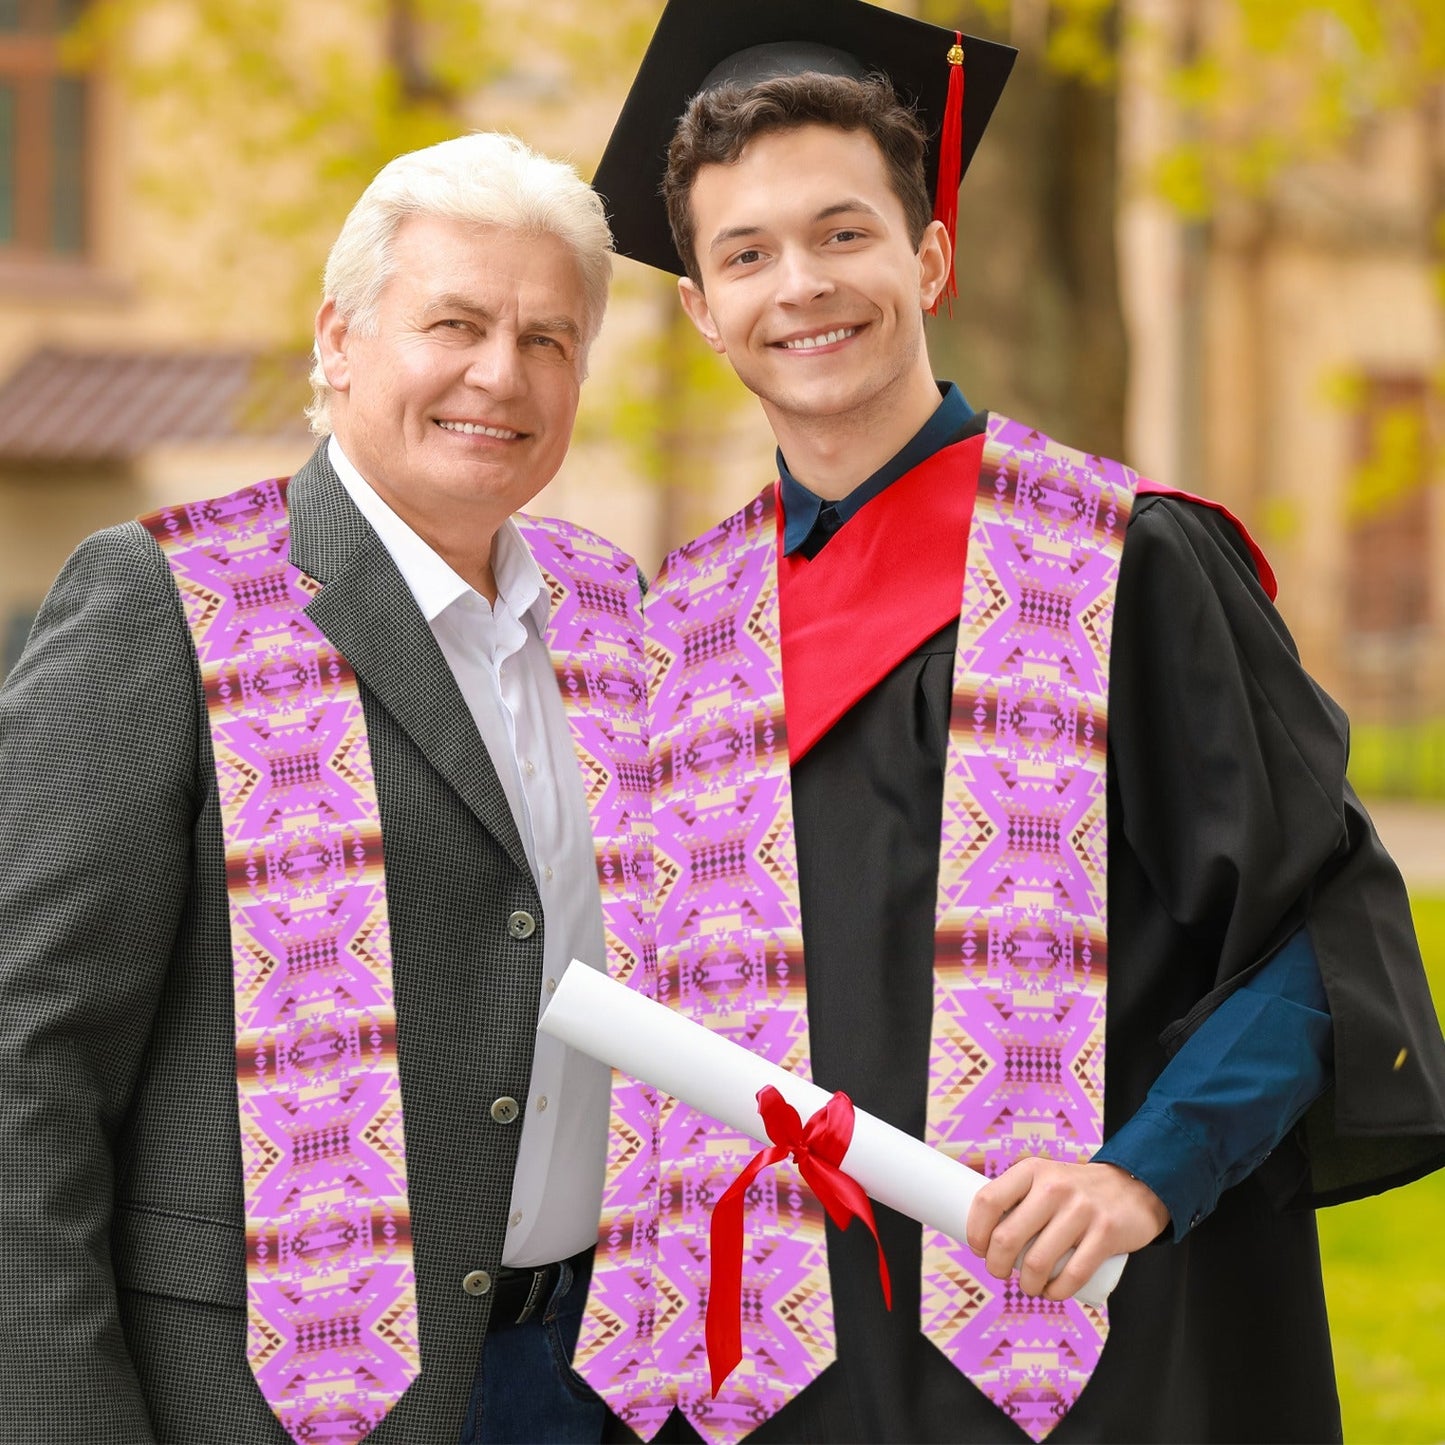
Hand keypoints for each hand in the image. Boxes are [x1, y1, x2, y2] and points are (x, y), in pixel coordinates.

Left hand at [965, 1157, 1169, 1300]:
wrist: (1132, 1187)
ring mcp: (1081, 1209)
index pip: (988, 1201)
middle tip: (999, 1272)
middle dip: (995, 1266)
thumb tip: (982, 1236)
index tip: (978, 1248)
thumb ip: (1018, 1198)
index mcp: (1032, 1170)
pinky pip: (1072, 1275)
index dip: (975, 1231)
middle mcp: (1054, 1186)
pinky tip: (1051, 1292)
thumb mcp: (1044, 1179)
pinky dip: (1056, 1292)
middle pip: (1007, 1237)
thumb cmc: (1075, 1192)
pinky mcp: (1105, 1233)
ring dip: (1026, 1285)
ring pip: (1037, 1262)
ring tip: (1028, 1286)